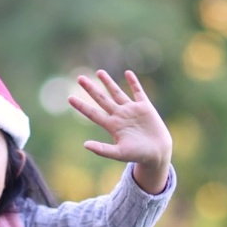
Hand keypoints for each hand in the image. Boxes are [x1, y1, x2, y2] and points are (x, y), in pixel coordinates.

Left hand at [68, 69, 172, 193]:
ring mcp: (131, 110)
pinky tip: (128, 73)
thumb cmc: (137, 155)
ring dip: (108, 82)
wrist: (157, 153)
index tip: (69, 98)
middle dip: (91, 89)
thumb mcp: (118, 153)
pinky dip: (134, 82)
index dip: (81, 106)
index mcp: (112, 126)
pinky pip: (138, 92)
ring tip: (99, 72)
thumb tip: (85, 145)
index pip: (93, 113)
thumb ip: (102, 149)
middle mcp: (119, 115)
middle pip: (102, 99)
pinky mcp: (145, 107)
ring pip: (117, 93)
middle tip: (79, 78)